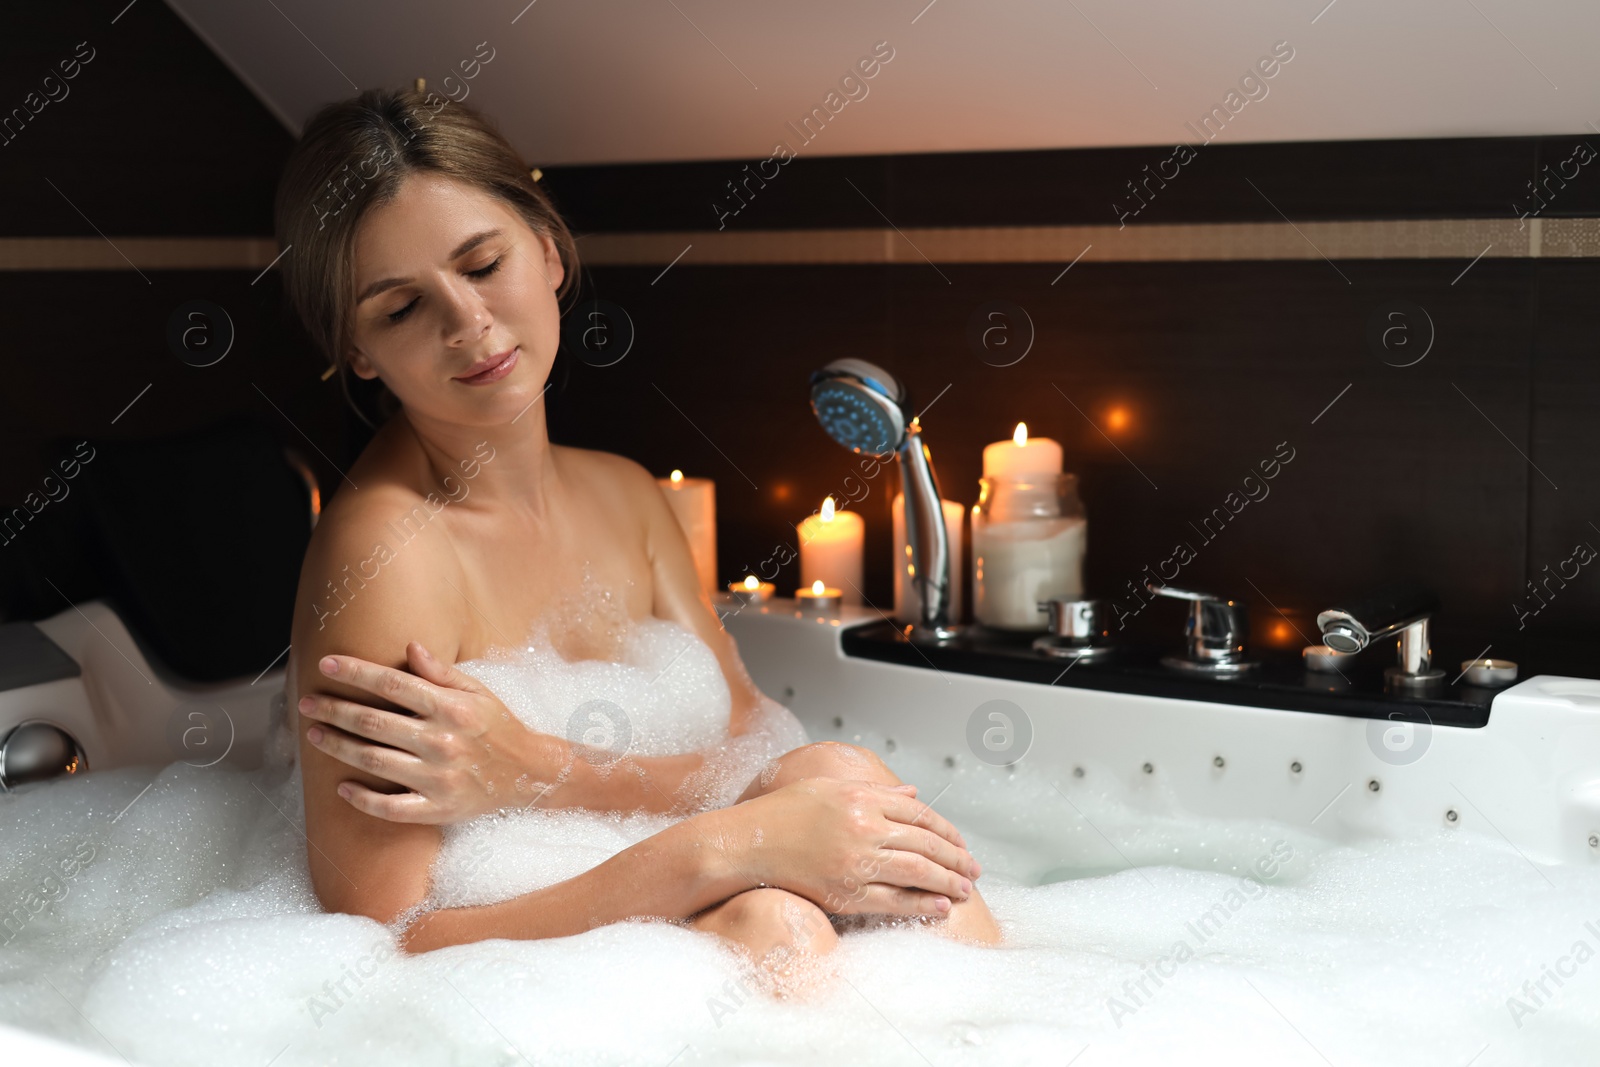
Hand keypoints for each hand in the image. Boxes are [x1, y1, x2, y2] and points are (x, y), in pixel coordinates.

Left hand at [299, 642, 560, 823]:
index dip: (356, 672)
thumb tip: (409, 647)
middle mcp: (442, 741)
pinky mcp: (438, 808)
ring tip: (315, 735)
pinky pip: (391, 807)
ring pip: (373, 761)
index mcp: (451, 708)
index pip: (392, 683)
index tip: (326, 664)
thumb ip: (441, 673)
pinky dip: (362, 799)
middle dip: (334, 709)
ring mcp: (438, 778)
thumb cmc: (500, 728)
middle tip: (307, 702)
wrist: (530, 775)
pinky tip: (341, 787)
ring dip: (338, 747)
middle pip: (373, 721)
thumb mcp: (478, 692)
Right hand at [726, 778, 979, 917]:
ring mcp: (855, 861)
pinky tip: (938, 907)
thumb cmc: (781, 814)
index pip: (919, 814)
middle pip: (925, 842)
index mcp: (861, 798)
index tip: (961, 843)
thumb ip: (875, 791)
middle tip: (973, 870)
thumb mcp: (828, 789)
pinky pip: (892, 900)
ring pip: (916, 870)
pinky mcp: (845, 892)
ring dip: (946, 881)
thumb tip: (912, 794)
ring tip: (964, 890)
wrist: (746, 844)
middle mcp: (863, 827)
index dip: (946, 830)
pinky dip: (919, 904)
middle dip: (955, 857)